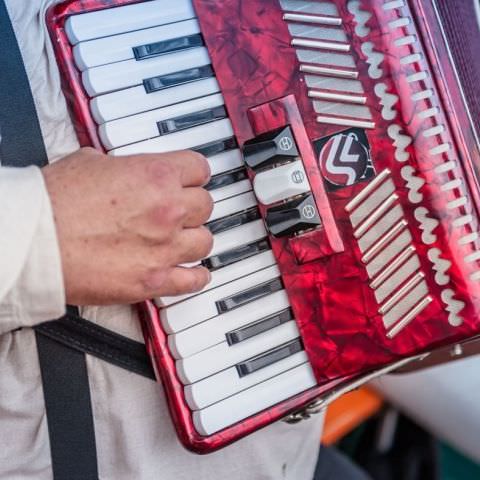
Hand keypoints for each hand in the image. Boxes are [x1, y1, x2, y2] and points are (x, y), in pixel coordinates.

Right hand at [42, 147, 212, 304]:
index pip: (199, 168)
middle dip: (192, 206)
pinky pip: (194, 280)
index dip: (194, 174)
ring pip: (205, 241)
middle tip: (179, 211)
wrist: (36, 242)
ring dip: (194, 239)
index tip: (192, 180)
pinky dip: (196, 276)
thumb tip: (121, 170)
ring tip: (181, 240)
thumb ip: (119, 166)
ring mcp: (165, 247)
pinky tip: (193, 273)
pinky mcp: (154, 280)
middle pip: (205, 205)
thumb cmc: (54, 204)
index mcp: (155, 175)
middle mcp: (168, 210)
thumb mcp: (89, 163)